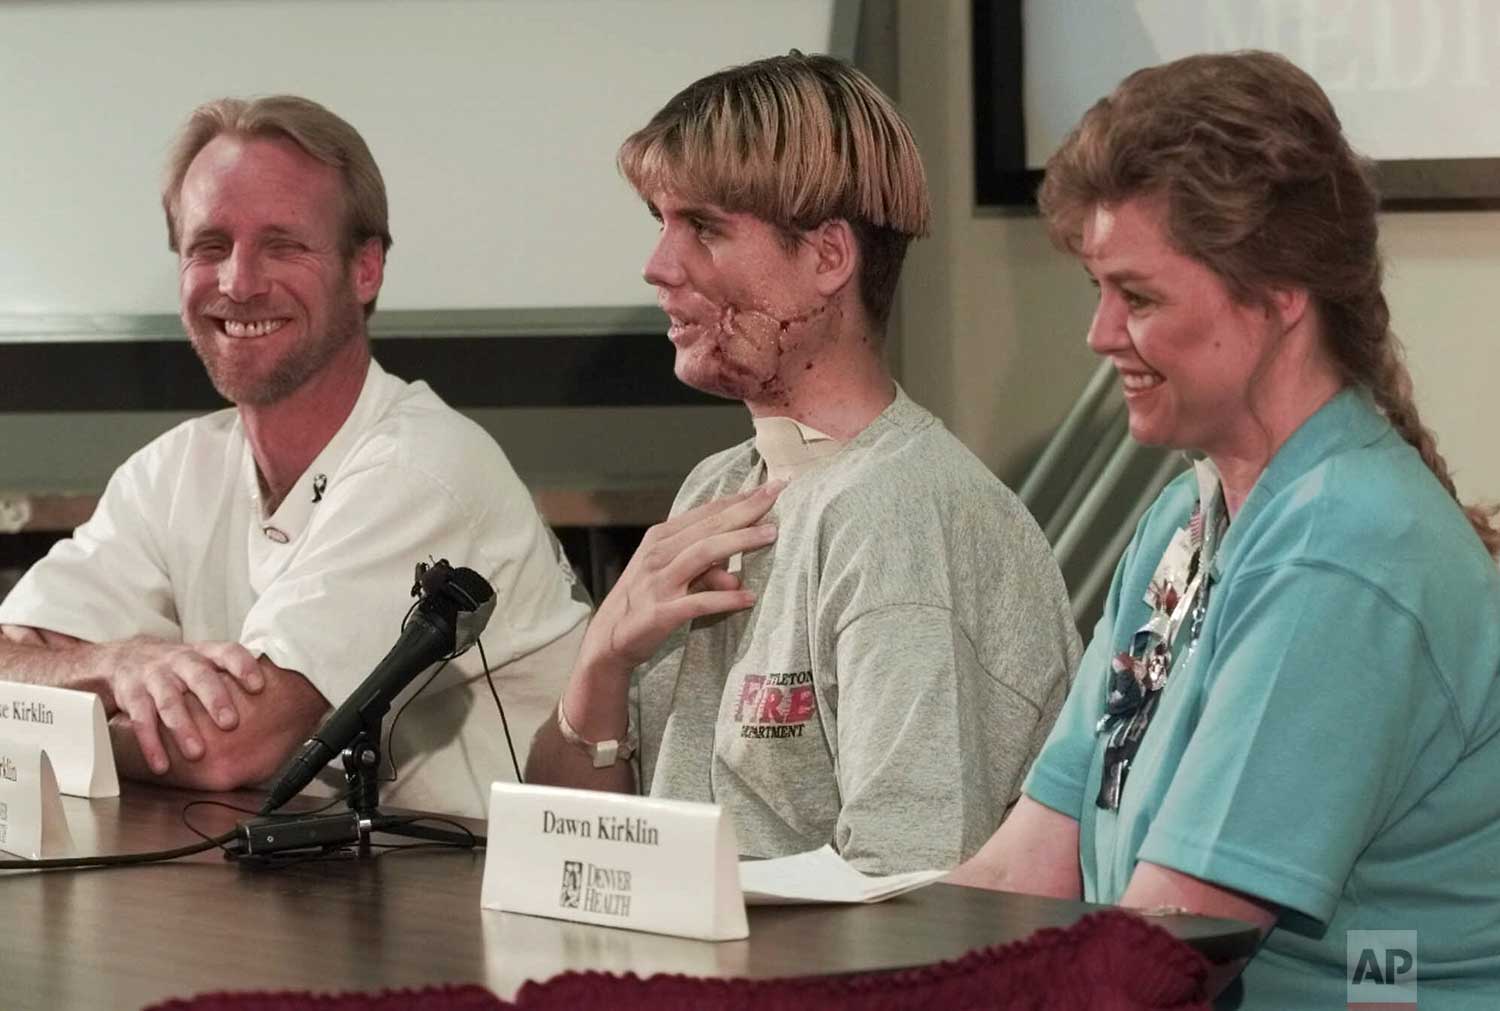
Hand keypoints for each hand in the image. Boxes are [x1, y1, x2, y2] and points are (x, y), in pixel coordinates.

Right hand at [104, 638, 265, 774]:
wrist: (124, 658)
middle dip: (215, 699)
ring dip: (183, 728)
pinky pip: (140, 721)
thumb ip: (232, 677)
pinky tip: (161, 765)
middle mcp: (180, 662)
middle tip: (230, 723)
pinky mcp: (131, 696)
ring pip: (169, 702)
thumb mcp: (204, 663)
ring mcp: (154, 678)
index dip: (243, 666)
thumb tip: (280, 700)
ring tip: (197, 753)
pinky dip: (151, 745)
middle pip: (199, 676)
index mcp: (204, 653)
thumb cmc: (179, 667)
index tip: (259, 685)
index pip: (227, 652)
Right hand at [579, 482, 783, 680]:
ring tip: (771, 535)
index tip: (771, 485)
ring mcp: (658, 582)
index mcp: (662, 538)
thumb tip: (735, 577)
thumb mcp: (675, 578)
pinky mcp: (660, 612)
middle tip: (778, 494)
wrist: (610, 639)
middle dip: (746, 509)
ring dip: (739, 542)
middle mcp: (658, 554)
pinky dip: (725, 599)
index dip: (739, 498)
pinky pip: (698, 601)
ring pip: (704, 554)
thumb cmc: (646, 601)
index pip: (707, 512)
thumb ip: (706, 572)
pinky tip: (748, 597)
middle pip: (709, 526)